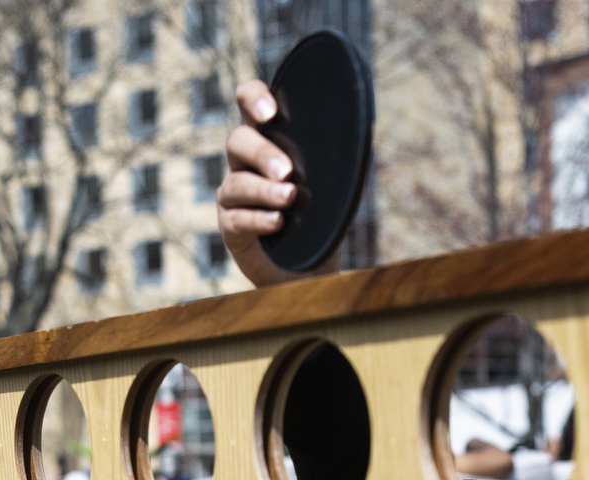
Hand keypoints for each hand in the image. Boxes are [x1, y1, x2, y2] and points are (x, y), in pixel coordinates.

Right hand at [217, 80, 339, 286]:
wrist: (311, 271)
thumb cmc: (320, 220)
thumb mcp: (333, 188)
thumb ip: (334, 162)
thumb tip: (357, 139)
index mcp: (268, 142)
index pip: (249, 103)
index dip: (253, 99)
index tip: (270, 112)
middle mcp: (244, 164)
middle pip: (238, 141)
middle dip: (262, 153)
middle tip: (287, 171)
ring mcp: (234, 196)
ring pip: (236, 183)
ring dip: (264, 190)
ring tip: (289, 199)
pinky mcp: (231, 228)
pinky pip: (237, 219)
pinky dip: (258, 219)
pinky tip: (278, 222)